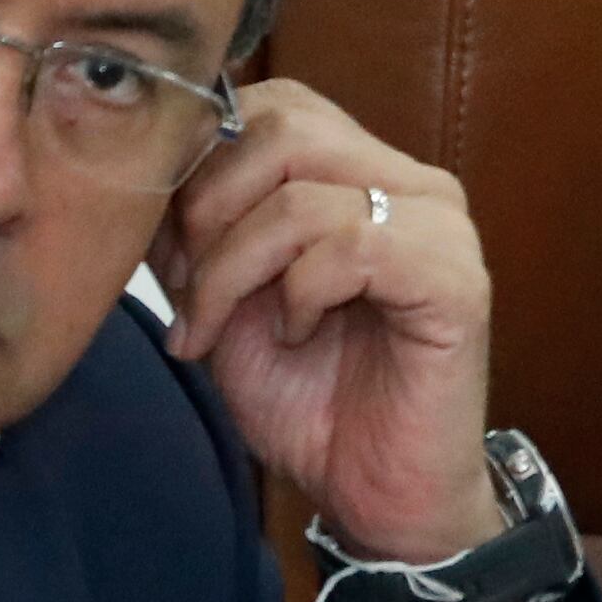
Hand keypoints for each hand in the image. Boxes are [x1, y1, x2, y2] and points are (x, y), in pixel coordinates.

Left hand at [156, 79, 504, 560]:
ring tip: (222, 327)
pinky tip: (294, 335)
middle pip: (284, 128)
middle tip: (187, 285)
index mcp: (363, 173)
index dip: (201, 161)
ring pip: (301, 192)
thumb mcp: (226, 300)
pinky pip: (349, 247)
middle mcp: (411, 183)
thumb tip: (145, 176)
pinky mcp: (456, 281)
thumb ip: (196, 232)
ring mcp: (439, 227)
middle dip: (206, 208)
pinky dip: (297, 294)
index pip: (274, 104)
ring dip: (233, 268)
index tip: (166, 247)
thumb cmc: (311, 400)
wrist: (379, 497)